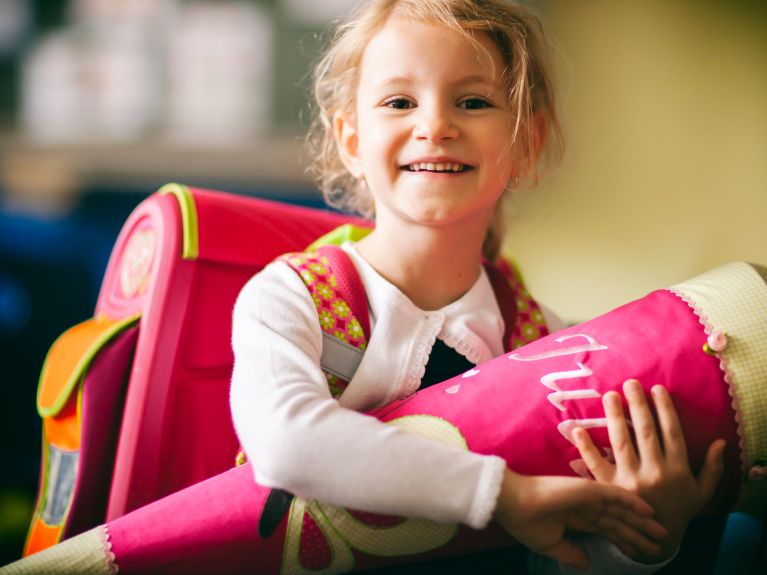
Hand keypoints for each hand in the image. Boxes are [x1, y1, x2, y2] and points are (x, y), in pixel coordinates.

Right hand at [493, 468, 666, 571]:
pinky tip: (648, 510)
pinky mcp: (588, 490)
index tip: (643, 552)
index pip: (609, 531)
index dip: (627, 541)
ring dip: (642, 520)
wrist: (513, 505)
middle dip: (640, 533)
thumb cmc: (526, 523)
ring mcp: (589, 498)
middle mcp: (587, 508)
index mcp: (578, 520)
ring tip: (662, 531)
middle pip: (621, 522)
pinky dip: (632, 502)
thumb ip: (571, 554)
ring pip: (622, 510)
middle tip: (662, 543)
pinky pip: (616, 496)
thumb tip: (588, 565)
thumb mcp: (551, 545)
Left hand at [573, 379, 725, 562]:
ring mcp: (631, 480)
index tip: (657, 389)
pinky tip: (577, 428)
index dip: (665, 410)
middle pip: (645, 432)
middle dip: (638, 405)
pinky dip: (586, 447)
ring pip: (621, 443)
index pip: (671, 433)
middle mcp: (654, 472)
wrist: (657, 539)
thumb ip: (712, 467)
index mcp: (677, 469)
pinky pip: (596, 465)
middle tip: (630, 383)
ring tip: (609, 395)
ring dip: (614, 417)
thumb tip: (721, 442)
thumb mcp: (702, 492)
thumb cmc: (679, 509)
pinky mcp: (610, 488)